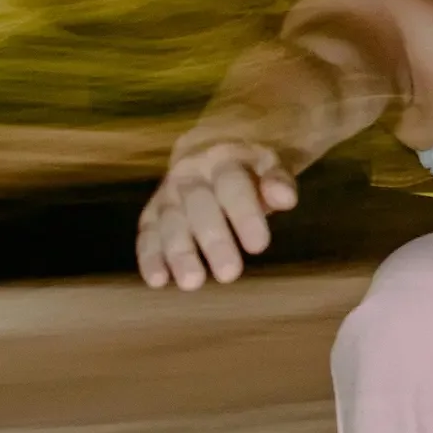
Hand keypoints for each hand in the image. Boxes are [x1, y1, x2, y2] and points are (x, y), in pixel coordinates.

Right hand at [137, 137, 298, 289]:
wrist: (212, 149)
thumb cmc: (251, 166)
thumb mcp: (272, 163)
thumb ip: (279, 179)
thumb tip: (285, 197)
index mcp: (223, 158)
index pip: (232, 185)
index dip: (244, 215)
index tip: (259, 247)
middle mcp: (190, 174)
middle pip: (199, 205)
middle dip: (213, 240)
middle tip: (229, 274)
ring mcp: (168, 193)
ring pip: (170, 221)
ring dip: (179, 253)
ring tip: (192, 283)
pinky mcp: (153, 212)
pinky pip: (147, 232)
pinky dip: (149, 256)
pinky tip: (157, 281)